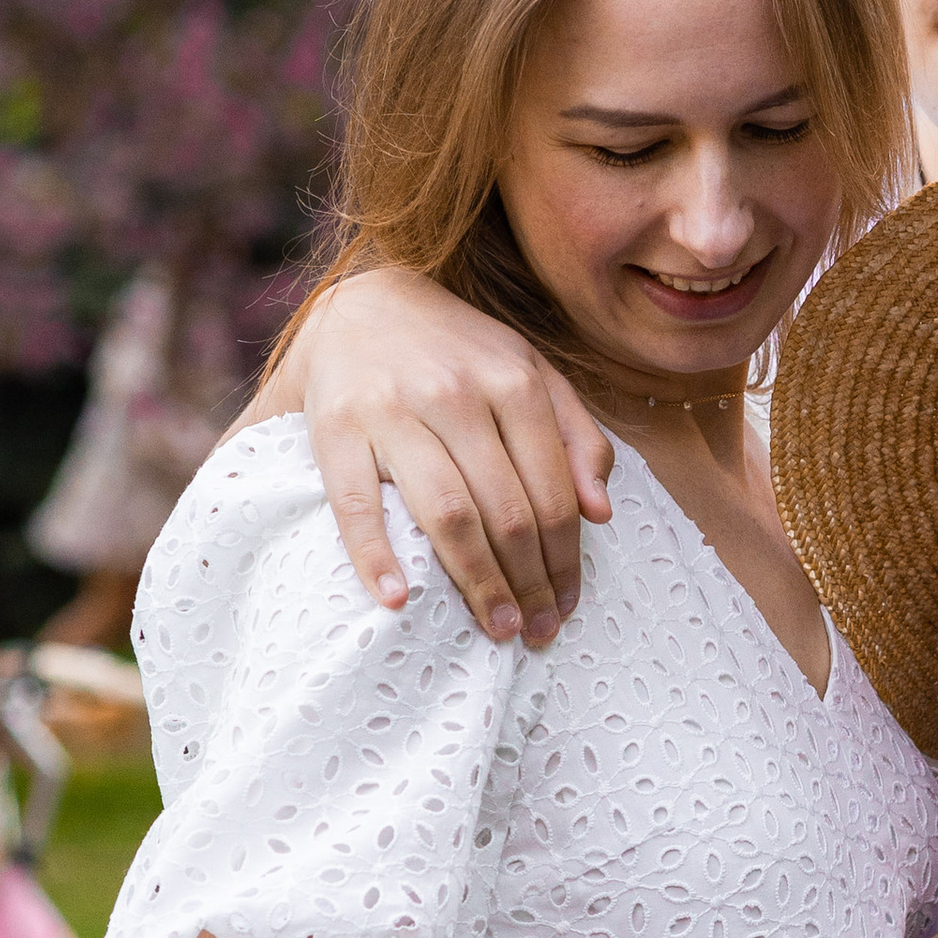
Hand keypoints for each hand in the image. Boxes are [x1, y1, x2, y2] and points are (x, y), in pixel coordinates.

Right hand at [285, 265, 614, 641]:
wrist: (362, 305)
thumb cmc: (458, 352)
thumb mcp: (530, 372)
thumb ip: (576, 434)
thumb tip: (600, 511)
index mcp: (513, 381)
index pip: (551, 492)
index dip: (564, 559)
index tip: (566, 605)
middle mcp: (456, 394)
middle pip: (506, 511)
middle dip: (528, 583)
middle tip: (536, 632)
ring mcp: (393, 410)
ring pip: (448, 513)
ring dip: (478, 582)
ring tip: (497, 628)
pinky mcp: (336, 426)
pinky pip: (356, 503)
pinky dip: (375, 556)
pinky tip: (397, 600)